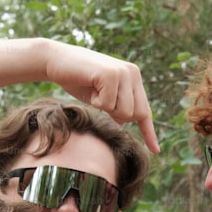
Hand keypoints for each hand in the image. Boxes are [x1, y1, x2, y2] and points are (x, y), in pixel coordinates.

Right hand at [42, 41, 159, 153]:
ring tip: (95, 91)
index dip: (149, 132)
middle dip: (117, 115)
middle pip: (136, 115)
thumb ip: (116, 107)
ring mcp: (123, 72)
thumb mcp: (101, 96)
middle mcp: (132, 73)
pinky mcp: (111, 74)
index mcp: (134, 78)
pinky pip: (108, 104)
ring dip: (105, 108)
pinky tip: (90, 87)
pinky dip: (96, 102)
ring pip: (124, 112)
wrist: (56, 61)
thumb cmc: (78, 79)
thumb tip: (124, 121)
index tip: (156, 150)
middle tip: (100, 100)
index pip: (145, 110)